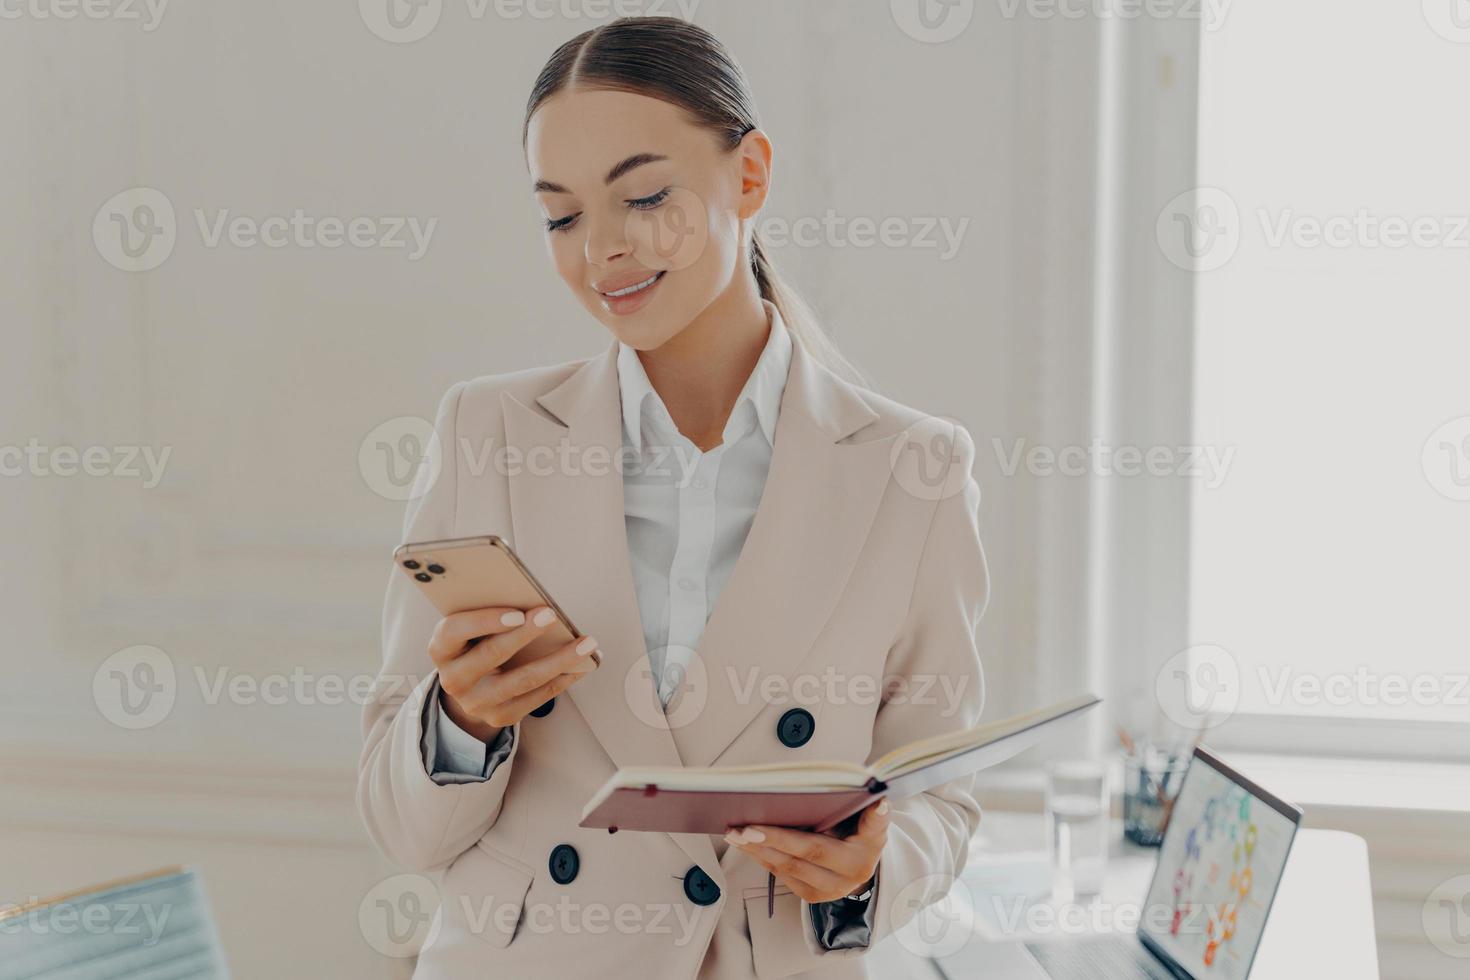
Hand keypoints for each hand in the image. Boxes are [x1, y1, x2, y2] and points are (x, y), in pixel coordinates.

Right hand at [429, 605, 599, 742]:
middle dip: (525, 633)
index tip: (517, 612)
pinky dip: (562, 679)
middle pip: (492, 654)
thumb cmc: (473, 644)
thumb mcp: (469, 629)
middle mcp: (454, 679)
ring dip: (558, 660)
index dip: (485, 621)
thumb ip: (487, 615)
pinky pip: (537, 697)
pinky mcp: (499, 717)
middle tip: (552, 615)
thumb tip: (532, 601)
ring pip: (523, 679)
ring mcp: (476, 702)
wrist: (467, 688)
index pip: (455, 631)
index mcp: (441, 649)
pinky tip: (581, 665)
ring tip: (585, 644)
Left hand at [724, 798, 888, 903]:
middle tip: (747, 827)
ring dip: (758, 849)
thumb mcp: (867, 819)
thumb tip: (878, 799)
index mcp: (871, 844)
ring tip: (735, 833)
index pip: (874, 827)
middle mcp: (853, 871)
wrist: (858, 866)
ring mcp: (832, 888)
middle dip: (775, 838)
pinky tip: (744, 843)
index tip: (877, 804)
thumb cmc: (856, 833)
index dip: (874, 817)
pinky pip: (782, 874)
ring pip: (790, 867)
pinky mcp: (813, 895)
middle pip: (811, 852)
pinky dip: (761, 857)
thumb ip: (869, 810)